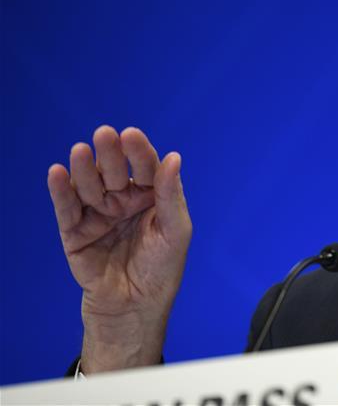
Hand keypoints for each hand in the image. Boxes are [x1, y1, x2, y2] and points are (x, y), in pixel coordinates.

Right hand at [48, 125, 191, 373]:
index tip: (131, 134)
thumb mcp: (176, 231)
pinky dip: (61, 191)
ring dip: (84, 168)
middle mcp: (123, 200)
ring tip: (80, 151)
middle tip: (104, 134)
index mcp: (151, 196)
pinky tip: (58, 172)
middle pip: (114, 172)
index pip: (145, 168)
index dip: (138, 151)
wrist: (135, 307)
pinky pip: (67, 208)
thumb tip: (174, 157)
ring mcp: (98, 215)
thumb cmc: (162, 268)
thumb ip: (170, 195)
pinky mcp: (75, 232)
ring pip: (89, 186)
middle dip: (110, 154)